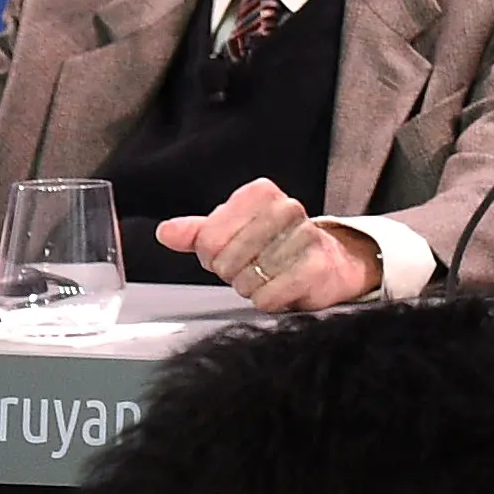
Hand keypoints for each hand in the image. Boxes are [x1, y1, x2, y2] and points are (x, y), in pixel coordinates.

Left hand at [156, 180, 377, 310]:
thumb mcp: (232, 234)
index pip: (208, 238)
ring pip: (246, 280)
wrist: (328, 262)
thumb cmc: (273, 246)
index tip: (230, 253)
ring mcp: (306, 235)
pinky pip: (268, 297)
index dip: (212, 256)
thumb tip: (166, 232)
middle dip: (232, 273)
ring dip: (251, 288)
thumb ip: (197, 233)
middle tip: (251, 268)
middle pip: (225, 260)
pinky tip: (281, 289)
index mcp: (259, 193)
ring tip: (268, 277)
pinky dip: (268, 300)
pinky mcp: (317, 266)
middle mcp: (286, 207)